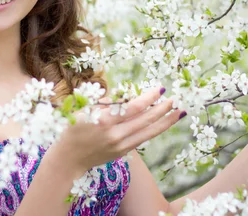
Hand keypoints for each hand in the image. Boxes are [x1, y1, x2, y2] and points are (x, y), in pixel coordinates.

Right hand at [52, 87, 184, 171]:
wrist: (68, 158)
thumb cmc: (73, 128)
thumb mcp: (84, 110)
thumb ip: (105, 102)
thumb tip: (123, 98)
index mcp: (104, 119)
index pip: (133, 107)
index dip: (149, 98)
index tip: (161, 89)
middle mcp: (115, 134)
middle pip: (145, 120)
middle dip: (163, 109)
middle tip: (176, 99)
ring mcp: (120, 145)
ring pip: (149, 132)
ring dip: (166, 122)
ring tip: (179, 113)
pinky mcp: (122, 152)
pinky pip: (142, 139)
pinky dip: (154, 130)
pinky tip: (163, 123)